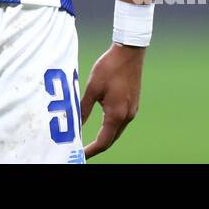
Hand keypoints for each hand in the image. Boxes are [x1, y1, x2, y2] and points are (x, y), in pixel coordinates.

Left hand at [79, 42, 144, 157]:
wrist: (129, 52)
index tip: (79, 156)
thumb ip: (84, 109)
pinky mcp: (133, 104)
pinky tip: (102, 126)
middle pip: (111, 140)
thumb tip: (75, 124)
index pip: (103, 142)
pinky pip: (121, 123)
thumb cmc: (109, 67)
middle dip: (97, 147)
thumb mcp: (92, 88)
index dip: (91, 151)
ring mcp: (132, 111)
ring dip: (104, 138)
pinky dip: (110, 129)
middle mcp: (127, 116)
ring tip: (88, 141)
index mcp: (116, 114)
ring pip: (116, 132)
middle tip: (82, 151)